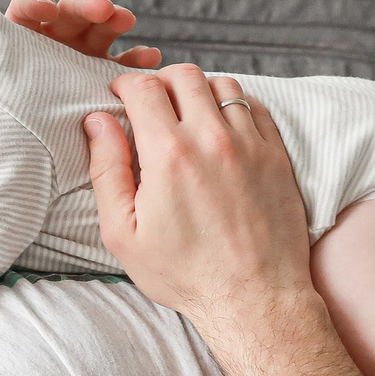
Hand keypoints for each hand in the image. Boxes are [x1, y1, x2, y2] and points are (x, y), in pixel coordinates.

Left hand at [5, 0, 160, 67]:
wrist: (9, 149)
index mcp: (19, 33)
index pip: (28, 5)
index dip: (37, 3)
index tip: (44, 12)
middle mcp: (51, 38)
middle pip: (70, 9)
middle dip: (85, 5)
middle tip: (101, 10)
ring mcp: (80, 54)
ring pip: (100, 27)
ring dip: (114, 19)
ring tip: (126, 21)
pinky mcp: (101, 75)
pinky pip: (123, 64)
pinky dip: (137, 59)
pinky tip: (151, 59)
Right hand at [83, 65, 313, 329]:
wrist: (255, 300)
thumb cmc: (185, 275)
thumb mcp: (124, 234)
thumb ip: (106, 170)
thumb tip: (97, 123)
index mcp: (168, 154)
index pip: (143, 88)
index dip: (124, 84)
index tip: (119, 96)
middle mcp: (212, 139)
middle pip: (184, 75)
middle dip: (161, 81)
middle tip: (151, 102)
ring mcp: (251, 145)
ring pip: (224, 85)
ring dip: (199, 91)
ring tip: (187, 114)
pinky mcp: (277, 156)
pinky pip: (256, 108)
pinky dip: (235, 107)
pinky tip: (222, 129)